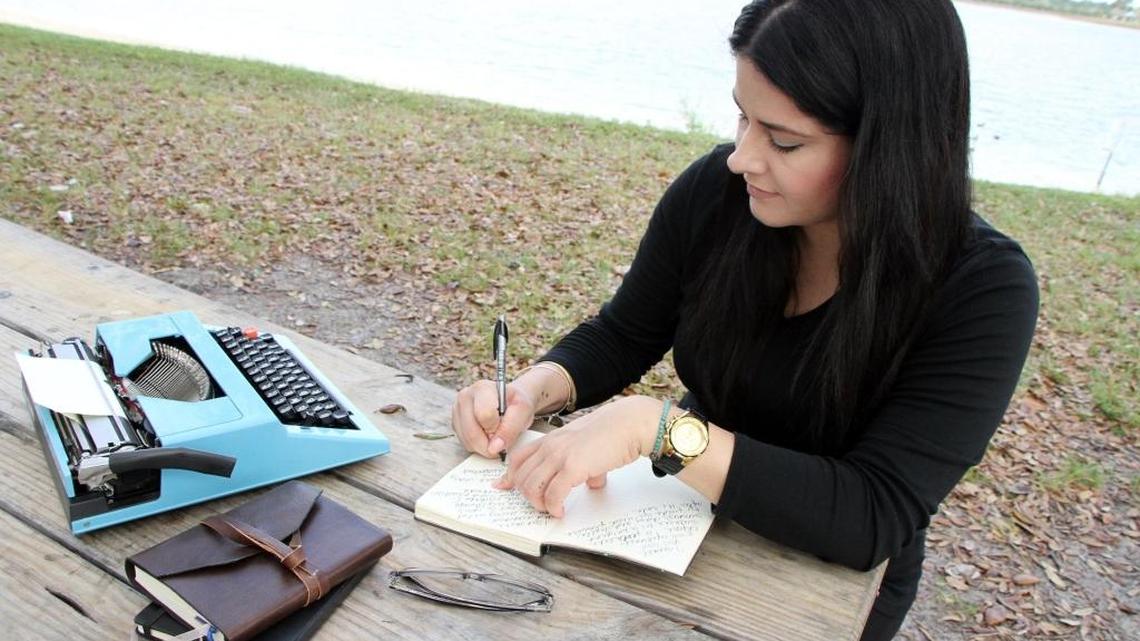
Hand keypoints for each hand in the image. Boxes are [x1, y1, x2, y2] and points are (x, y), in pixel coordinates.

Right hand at [451, 380, 535, 457]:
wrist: (510, 401)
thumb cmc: (516, 404)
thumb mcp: (523, 411)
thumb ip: (511, 428)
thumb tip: (494, 448)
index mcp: (482, 388)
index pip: (484, 415)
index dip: (497, 429)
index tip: (504, 429)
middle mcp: (465, 396)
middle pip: (472, 432)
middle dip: (489, 444)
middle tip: (501, 441)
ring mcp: (457, 410)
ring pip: (467, 440)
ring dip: (484, 446)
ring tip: (495, 436)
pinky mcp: (455, 422)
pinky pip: (464, 443)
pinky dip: (478, 446)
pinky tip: (486, 436)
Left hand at [494, 395, 660, 516]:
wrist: (629, 423)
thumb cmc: (614, 432)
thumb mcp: (589, 446)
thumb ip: (584, 463)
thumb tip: (592, 482)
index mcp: (551, 440)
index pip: (517, 458)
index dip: (509, 476)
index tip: (503, 487)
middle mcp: (550, 447)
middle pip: (521, 477)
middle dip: (527, 496)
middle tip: (541, 506)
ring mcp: (560, 456)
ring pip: (531, 487)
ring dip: (539, 504)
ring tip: (551, 509)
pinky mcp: (573, 467)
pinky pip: (553, 494)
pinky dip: (553, 507)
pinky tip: (560, 510)